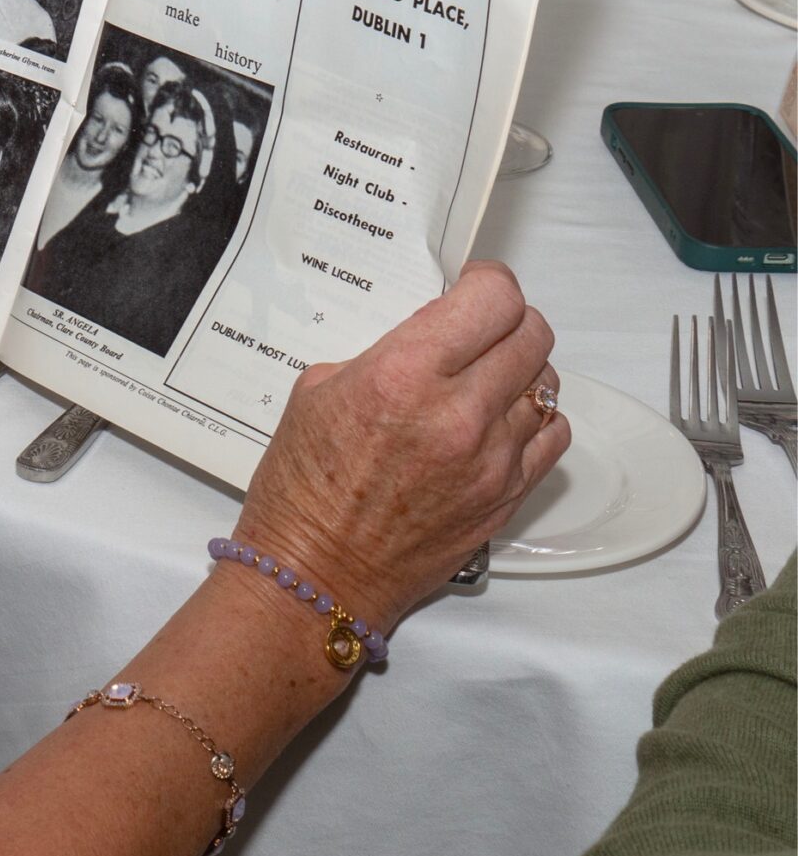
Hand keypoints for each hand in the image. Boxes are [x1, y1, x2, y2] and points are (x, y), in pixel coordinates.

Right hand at [233, 263, 565, 632]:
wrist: (317, 573)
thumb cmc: (302, 487)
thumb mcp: (318, 392)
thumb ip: (383, 354)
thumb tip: (429, 335)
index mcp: (403, 374)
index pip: (491, 299)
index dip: (487, 282)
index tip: (472, 285)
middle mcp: (458, 412)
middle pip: (531, 333)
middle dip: (506, 320)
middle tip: (479, 327)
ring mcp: (492, 458)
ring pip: (547, 381)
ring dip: (519, 369)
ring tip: (485, 377)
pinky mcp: (509, 495)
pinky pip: (552, 434)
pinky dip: (532, 418)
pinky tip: (499, 420)